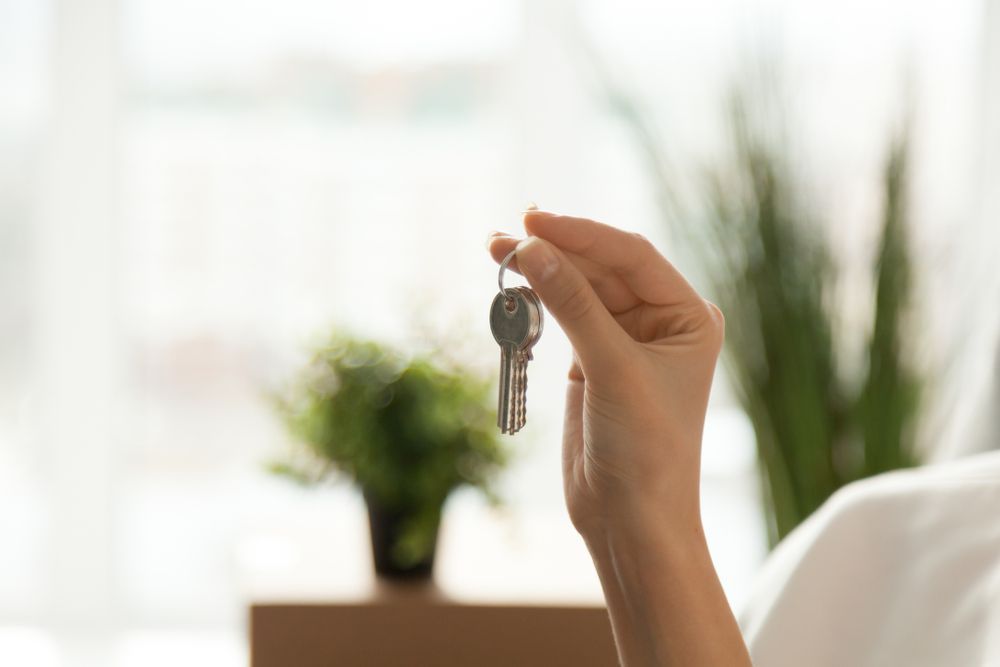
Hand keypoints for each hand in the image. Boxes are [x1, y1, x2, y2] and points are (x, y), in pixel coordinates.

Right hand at [488, 210, 723, 539]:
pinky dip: (537, 303)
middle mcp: (659, 321)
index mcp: (687, 316)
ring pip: (577, 290)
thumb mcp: (611, 370)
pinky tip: (513, 288)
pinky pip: (562, 317)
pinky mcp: (592, 360)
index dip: (582, 235)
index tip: (534, 223)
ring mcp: (624, 339)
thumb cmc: (645, 449)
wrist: (630, 519)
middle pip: (600, 268)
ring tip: (496, 252)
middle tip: (504, 238)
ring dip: (540, 274)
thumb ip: (573, 307)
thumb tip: (532, 251)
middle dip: (554, 252)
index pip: (632, 256)